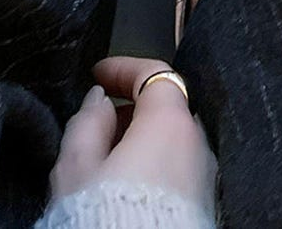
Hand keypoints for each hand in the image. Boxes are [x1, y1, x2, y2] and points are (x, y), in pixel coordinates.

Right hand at [49, 56, 216, 214]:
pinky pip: (179, 169)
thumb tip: (98, 102)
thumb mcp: (76, 166)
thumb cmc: (106, 220)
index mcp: (168, 122)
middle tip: (99, 119)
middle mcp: (196, 144)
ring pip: (174, 140)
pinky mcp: (204, 205)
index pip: (154, 71)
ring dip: (144, 138)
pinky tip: (129, 185)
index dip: (123, 67)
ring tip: (108, 159)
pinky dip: (156, 164)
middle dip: (132, 107)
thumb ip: (87, 122)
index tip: (99, 74)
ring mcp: (205, 177)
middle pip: (167, 106)